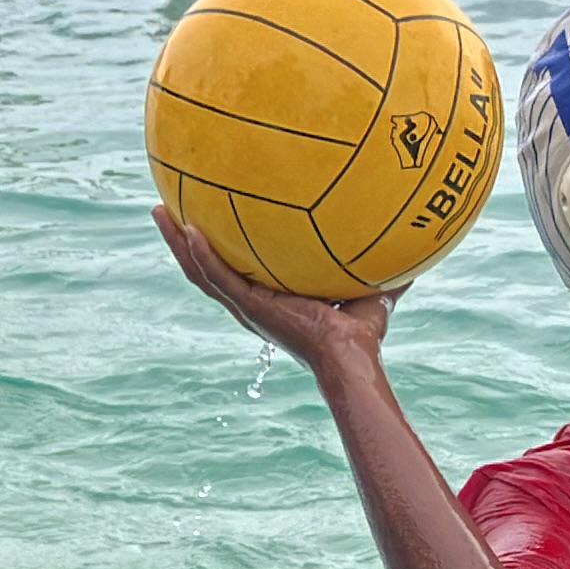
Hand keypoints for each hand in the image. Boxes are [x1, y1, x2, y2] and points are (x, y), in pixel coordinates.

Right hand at [152, 207, 397, 376]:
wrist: (351, 359)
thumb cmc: (361, 336)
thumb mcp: (369, 289)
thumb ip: (378, 262)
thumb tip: (410, 235)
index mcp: (268, 301)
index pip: (233, 271)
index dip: (215, 248)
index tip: (203, 220)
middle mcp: (249, 304)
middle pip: (203, 267)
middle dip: (181, 239)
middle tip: (164, 208)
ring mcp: (246, 307)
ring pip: (198, 271)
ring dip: (176, 243)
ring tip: (159, 212)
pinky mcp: (249, 307)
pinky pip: (216, 277)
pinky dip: (200, 254)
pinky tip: (187, 229)